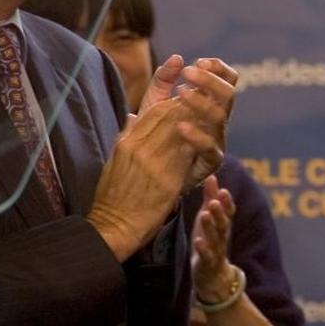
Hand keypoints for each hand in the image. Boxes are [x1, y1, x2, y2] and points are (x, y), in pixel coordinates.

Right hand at [87, 96, 196, 260]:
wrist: (113, 227)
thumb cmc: (113, 197)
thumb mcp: (115, 161)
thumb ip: (127, 136)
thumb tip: (133, 115)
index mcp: (126, 143)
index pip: (152, 112)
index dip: (173, 102)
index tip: (188, 98)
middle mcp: (137, 147)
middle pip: (168, 116)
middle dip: (189, 105)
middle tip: (207, 99)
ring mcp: (152, 162)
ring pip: (179, 129)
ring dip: (197, 119)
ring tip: (210, 114)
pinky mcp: (167, 179)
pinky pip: (187, 153)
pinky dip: (199, 142)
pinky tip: (210, 137)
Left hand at [138, 55, 238, 190]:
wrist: (147, 176)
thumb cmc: (154, 138)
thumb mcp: (153, 105)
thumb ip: (163, 82)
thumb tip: (177, 58)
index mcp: (209, 104)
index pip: (227, 80)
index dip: (219, 68)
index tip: (200, 61)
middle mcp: (217, 121)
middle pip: (228, 94)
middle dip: (211, 80)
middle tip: (190, 71)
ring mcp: (216, 140)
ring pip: (221, 116)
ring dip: (203, 101)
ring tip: (181, 92)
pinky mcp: (210, 162)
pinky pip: (210, 147)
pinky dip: (197, 135)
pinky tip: (180, 126)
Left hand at [191, 175, 237, 301]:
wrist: (212, 275)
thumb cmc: (209, 241)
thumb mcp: (209, 218)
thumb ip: (211, 198)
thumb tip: (211, 176)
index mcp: (223, 225)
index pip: (229, 213)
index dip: (227, 202)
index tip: (223, 191)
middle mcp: (222, 237)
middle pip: (223, 224)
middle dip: (220, 212)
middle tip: (215, 201)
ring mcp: (216, 250)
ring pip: (215, 238)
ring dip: (211, 226)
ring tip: (204, 214)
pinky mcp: (208, 263)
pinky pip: (207, 256)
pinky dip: (203, 248)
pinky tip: (198, 241)